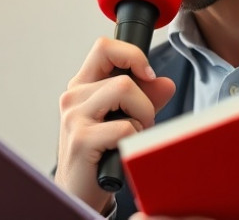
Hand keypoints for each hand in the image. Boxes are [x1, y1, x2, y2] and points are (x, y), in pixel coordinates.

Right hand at [54, 37, 175, 212]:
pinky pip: (125, 127)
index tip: (147, 74)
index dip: (132, 55)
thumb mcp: (123, 120)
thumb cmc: (99, 155)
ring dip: (142, 118)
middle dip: (146, 104)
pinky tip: (122, 151)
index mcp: (82, 86)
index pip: (104, 48)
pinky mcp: (81, 139)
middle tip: (141, 125)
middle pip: (125, 78)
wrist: (79, 191)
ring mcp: (74, 117)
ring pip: (126, 92)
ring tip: (133, 136)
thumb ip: (145, 99)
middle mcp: (73, 97)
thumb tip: (165, 83)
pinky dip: (133, 139)